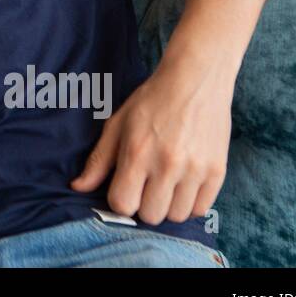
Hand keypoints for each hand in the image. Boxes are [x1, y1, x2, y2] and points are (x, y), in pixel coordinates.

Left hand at [69, 53, 230, 225]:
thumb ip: (98, 160)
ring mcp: (195, 170)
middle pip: (150, 215)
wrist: (195, 80)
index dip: (120, 200)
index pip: (123, 204)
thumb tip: (77, 187)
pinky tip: (183, 185)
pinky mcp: (218, 171)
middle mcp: (168, 165)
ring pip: (176, 216)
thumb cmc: (152, 100)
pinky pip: (200, 209)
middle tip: (146, 186)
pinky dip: (189, 203)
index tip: (124, 188)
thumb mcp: (118, 124)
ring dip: (167, 206)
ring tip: (165, 185)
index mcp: (138, 153)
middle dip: (143, 205)